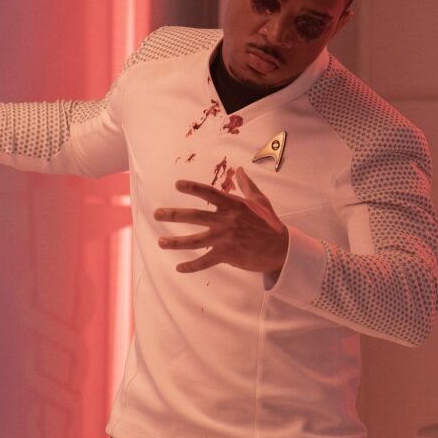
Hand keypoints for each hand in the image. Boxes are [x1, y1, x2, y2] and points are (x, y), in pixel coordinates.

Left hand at [154, 167, 287, 274]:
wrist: (281, 249)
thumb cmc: (270, 223)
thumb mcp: (260, 202)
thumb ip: (247, 186)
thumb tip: (240, 170)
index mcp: (233, 205)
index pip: (209, 193)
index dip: (192, 188)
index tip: (177, 185)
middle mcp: (226, 220)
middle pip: (194, 216)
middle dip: (173, 215)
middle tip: (156, 214)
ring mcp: (225, 238)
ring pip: (194, 241)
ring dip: (175, 242)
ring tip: (161, 242)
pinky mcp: (227, 255)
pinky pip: (204, 261)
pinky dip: (191, 266)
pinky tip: (179, 267)